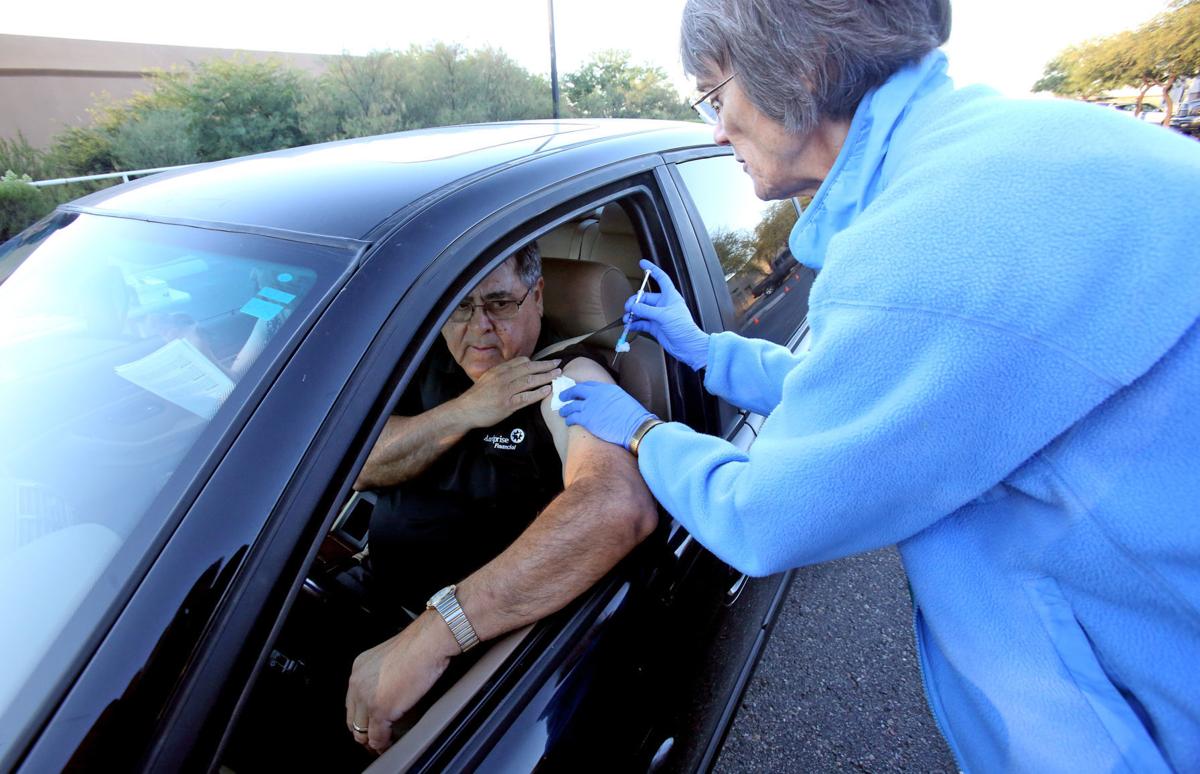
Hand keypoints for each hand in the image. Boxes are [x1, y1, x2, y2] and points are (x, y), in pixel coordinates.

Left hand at [345, 612, 458, 752]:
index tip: (369, 723)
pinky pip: (377, 736)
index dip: (360, 717)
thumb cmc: (419, 644)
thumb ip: (383, 676)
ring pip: (362, 731)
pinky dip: (383, 744)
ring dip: (372, 741)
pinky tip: (389, 744)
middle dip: (363, 732)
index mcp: (359, 668)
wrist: (428, 642)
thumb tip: (390, 691)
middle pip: (353, 719)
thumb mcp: (391, 658)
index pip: (352, 702)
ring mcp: (367, 697)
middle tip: (374, 739)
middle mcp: (358, 682)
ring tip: (381, 745)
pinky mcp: (381, 710)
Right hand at [453, 357, 560, 428]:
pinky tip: (547, 390)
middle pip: (528, 368)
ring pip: (529, 380)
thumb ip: (502, 374)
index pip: (521, 361)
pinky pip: (526, 397)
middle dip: (545, 365)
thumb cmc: (477, 396)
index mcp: (499, 370)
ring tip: (557, 375)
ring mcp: (505, 391)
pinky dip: (538, 393)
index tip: (546, 362)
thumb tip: (518, 371)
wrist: (465, 410)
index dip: (535, 361)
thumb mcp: (488, 379)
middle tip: (558, 364)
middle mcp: (503, 378)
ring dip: (545, 377)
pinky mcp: (507, 404)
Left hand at [558, 381, 654, 449]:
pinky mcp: (587, 419)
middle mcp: (596, 394)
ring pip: (571, 405)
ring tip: (562, 412)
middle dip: (568, 393)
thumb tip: (608, 403)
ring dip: (565, 408)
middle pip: (576, 390)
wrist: (636, 427)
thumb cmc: (634, 417)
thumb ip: (612, 399)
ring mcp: (590, 406)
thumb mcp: (623, 400)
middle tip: (562, 397)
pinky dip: (569, 419)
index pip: (589, 384)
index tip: (576, 390)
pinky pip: (573, 418)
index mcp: (607, 388)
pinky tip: (568, 422)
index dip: (580, 388)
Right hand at [625, 260, 709, 370]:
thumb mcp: (663, 316)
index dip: (652, 270)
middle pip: (645, 298)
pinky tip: (629, 325)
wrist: (687, 346)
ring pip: (642, 311)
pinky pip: (642, 322)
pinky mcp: (655, 327)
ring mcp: (658, 316)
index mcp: (670, 296)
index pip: (661, 278)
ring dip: (633, 314)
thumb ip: (646, 310)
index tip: (642, 263)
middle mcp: (663, 304)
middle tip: (628, 308)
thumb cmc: (682, 328)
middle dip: (635, 302)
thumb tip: (633, 307)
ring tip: (627, 318)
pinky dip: (635, 323)